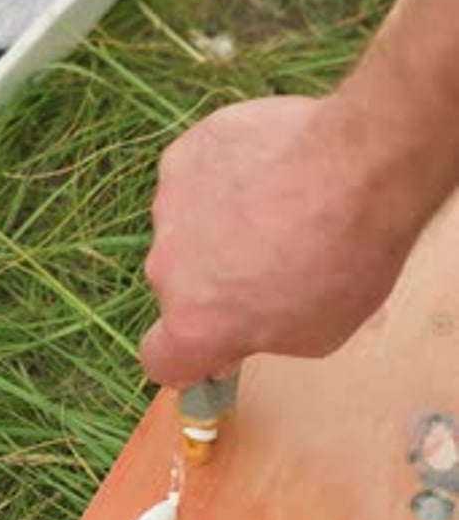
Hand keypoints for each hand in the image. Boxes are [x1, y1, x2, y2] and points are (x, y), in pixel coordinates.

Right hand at [141, 94, 425, 385]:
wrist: (359, 163)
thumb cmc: (347, 257)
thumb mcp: (317, 335)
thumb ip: (262, 338)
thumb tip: (245, 328)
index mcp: (196, 326)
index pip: (161, 361)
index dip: (188, 359)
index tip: (215, 348)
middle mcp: (167, 270)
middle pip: (180, 290)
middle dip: (215, 285)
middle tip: (272, 264)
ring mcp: (170, 209)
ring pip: (187, 232)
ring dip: (220, 230)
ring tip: (279, 209)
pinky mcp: (182, 158)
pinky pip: (196, 181)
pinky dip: (225, 181)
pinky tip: (269, 171)